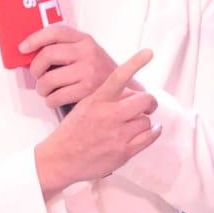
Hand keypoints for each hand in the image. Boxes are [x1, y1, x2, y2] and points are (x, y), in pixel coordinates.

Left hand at [20, 24, 127, 109]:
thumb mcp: (86, 51)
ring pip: (49, 79)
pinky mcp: (88, 90)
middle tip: (36, 75)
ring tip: (45, 89)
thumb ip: (65, 48)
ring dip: (41, 88)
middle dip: (35, 68)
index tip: (23, 48)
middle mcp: (87, 52)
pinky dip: (50, 100)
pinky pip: (56, 96)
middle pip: (48, 55)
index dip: (35, 38)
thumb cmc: (98, 71)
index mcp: (85, 39)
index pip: (55, 32)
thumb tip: (30, 52)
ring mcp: (88, 71)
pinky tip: (54, 99)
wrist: (124, 90)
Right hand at [34, 49, 159, 198]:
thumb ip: (105, 98)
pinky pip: (149, 137)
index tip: (148, 52)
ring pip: (146, 120)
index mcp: (97, 100)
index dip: (134, 63)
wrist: (59, 160)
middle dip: (149, 102)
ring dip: (144, 121)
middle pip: (144, 100)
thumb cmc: (71, 132)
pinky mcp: (123, 152)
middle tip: (148, 105)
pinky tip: (152, 130)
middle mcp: (109, 115)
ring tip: (135, 124)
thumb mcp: (83, 107)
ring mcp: (118, 134)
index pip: (118, 77)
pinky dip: (153, 132)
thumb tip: (129, 94)